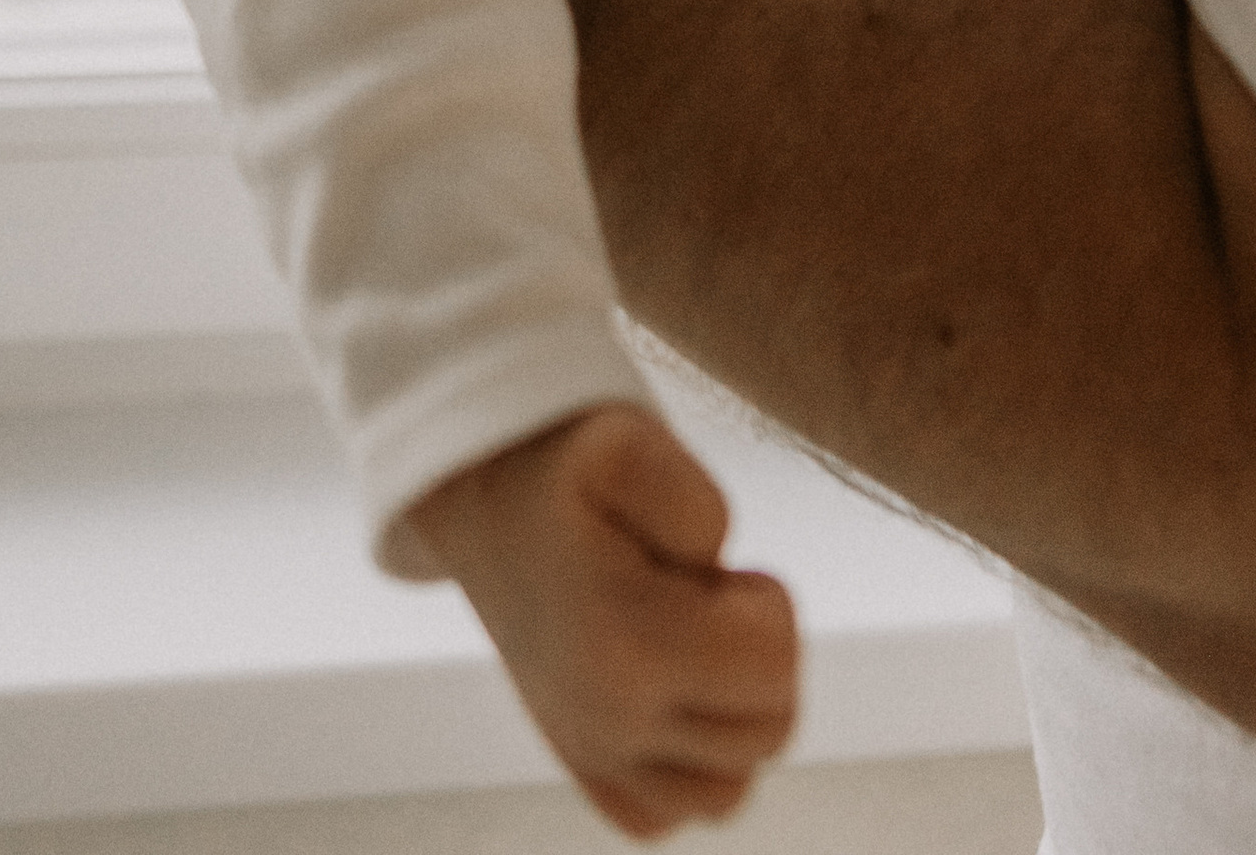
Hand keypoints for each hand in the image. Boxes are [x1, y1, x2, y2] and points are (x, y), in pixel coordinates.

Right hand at [404, 404, 797, 838]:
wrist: (481, 494)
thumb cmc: (564, 467)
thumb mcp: (629, 441)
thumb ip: (696, 501)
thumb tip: (716, 572)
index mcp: (627, 646)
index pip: (774, 668)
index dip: (769, 606)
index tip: (724, 571)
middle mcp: (609, 720)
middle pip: (767, 732)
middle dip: (760, 657)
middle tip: (708, 599)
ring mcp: (592, 753)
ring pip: (727, 790)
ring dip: (733, 717)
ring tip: (692, 643)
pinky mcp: (581, 766)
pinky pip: (664, 814)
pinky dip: (684, 770)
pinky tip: (671, 693)